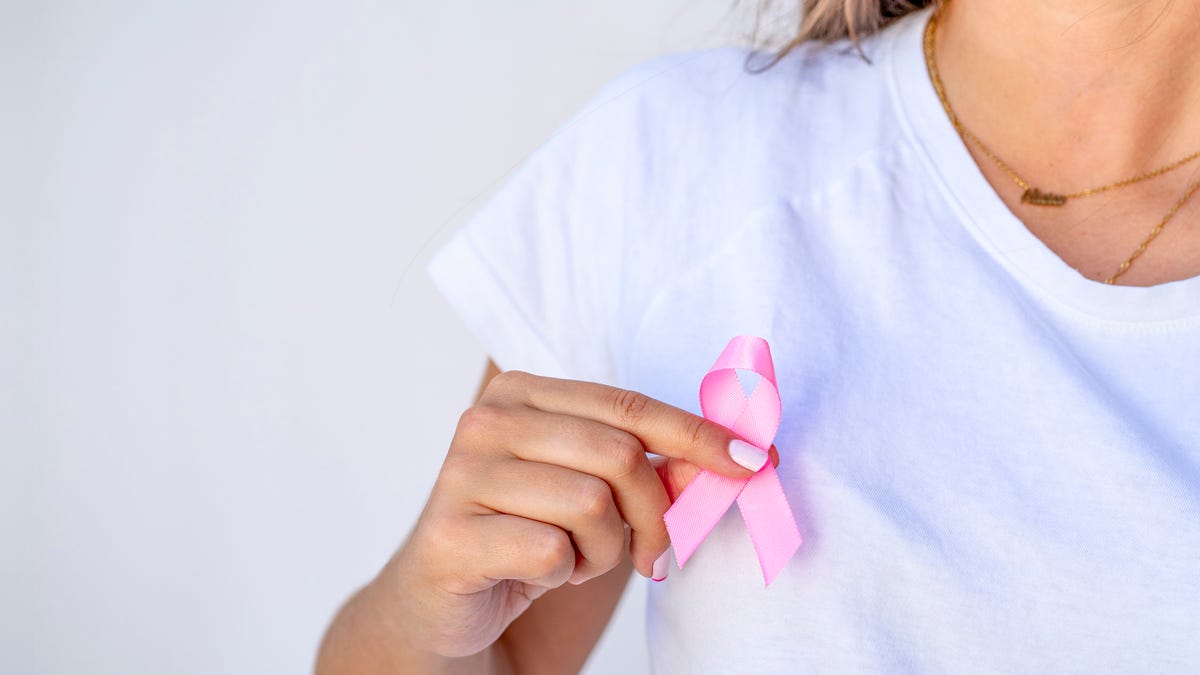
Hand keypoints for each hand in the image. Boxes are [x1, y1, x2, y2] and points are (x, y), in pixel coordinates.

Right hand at [376, 370, 778, 657]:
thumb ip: (651, 468)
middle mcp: (486, 421)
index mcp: (521, 394)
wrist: (443, 607)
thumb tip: (735, 458)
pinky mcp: (451, 534)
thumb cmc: (526, 541)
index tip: (753, 462)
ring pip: (591, 504)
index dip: (698, 435)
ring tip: (574, 560)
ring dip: (604, 551)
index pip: (628, 405)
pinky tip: (540, 575)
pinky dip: (566, 575)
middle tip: (654, 556)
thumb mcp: (595, 497)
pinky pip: (554, 551)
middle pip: (618, 454)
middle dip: (654, 515)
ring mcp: (463, 475)